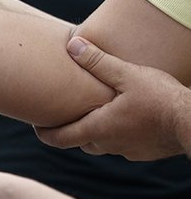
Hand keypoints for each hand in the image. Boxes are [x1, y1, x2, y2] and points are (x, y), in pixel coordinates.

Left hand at [35, 37, 190, 159]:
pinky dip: (116, 133)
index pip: (59, 139)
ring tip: (93, 112)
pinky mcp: (144, 152)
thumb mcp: (128, 74)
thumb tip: (72, 45)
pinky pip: (122, 144)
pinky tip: (124, 118)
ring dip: (94, 131)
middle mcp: (109, 145)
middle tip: (63, 113)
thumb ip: (97, 61)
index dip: (44, 133)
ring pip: (101, 144)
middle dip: (69, 129)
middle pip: (78, 140)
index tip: (35, 124)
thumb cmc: (162, 98)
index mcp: (98, 128)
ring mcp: (127, 151)